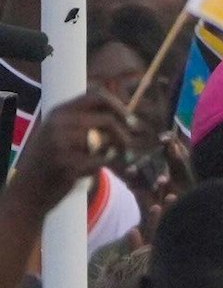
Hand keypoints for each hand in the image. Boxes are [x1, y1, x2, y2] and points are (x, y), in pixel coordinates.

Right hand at [9, 91, 130, 214]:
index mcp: (59, 112)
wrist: (28, 190)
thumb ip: (87, 121)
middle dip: (124, 134)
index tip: (130, 121)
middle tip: (128, 146)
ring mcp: (62, 143)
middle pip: (107, 120)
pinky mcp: (68, 164)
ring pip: (106, 142)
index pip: (97, 96)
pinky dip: (99, 167)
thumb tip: (127, 117)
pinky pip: (101, 161)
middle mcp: (59, 123)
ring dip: (110, 153)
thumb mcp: (61, 132)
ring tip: (98, 161)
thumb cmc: (52, 160)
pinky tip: (83, 172)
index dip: (118, 107)